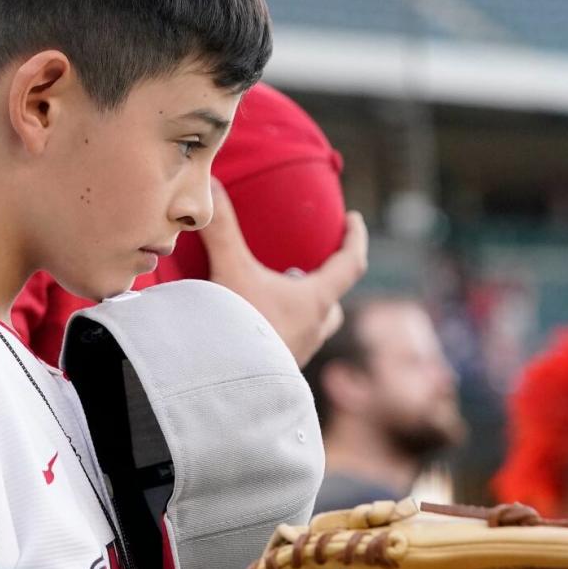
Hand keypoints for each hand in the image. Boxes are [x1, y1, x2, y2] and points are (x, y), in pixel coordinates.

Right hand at [199, 180, 367, 366]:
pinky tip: (253, 329)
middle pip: (334, 305)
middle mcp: (312, 329)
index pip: (351, 264)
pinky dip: (278, 332)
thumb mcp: (230, 269)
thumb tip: (211, 182)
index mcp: (314, 301)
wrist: (225, 386)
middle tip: (305, 269)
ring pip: (313, 329)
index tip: (355, 219)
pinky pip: (287, 348)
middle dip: (325, 284)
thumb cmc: (238, 326)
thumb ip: (222, 227)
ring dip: (302, 312)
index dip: (355, 239)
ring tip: (276, 298)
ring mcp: (295, 356)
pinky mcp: (275, 374)